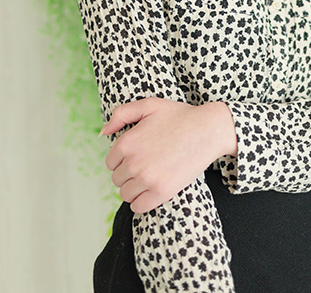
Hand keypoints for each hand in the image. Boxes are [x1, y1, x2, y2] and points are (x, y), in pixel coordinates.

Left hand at [101, 97, 236, 212]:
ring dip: (134, 188)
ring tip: (149, 177)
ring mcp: (147, 179)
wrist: (207, 130)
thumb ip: (121, 114)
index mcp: (126, 143)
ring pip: (125, 194)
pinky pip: (138, 207)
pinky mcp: (162, 192)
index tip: (137, 155)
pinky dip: (141, 202)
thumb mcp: (148, 105)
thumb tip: (103, 132)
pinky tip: (150, 191)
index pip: (110, 163)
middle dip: (128, 173)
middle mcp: (133, 163)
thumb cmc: (179, 116)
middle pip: (117, 179)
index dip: (122, 159)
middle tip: (146, 164)